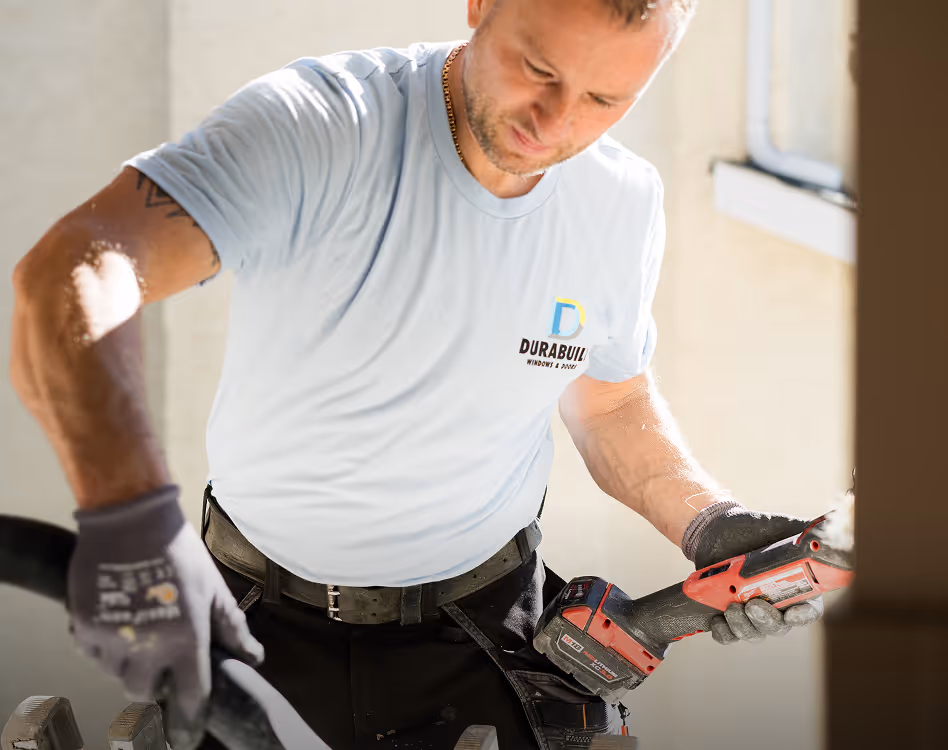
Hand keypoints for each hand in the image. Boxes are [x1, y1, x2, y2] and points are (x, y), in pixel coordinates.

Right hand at [67, 484, 263, 723]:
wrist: (131, 518)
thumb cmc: (179, 551)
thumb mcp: (214, 588)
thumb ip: (232, 628)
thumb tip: (254, 658)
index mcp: (186, 638)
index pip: (190, 696)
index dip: (190, 719)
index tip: (187, 734)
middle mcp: (147, 646)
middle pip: (144, 692)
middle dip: (153, 683)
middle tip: (159, 657)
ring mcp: (112, 638)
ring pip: (115, 674)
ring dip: (127, 663)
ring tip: (140, 627)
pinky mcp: (84, 626)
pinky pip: (93, 653)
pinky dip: (103, 646)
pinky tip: (118, 617)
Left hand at [682, 501, 824, 644]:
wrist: (714, 528)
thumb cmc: (751, 528)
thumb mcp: (780, 526)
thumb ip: (806, 530)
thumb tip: (830, 529)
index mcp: (795, 586)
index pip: (808, 610)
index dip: (804, 616)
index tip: (792, 613)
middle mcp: (775, 603)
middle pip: (779, 627)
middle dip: (767, 621)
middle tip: (753, 605)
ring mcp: (750, 611)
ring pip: (754, 633)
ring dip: (744, 626)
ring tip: (732, 608)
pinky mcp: (725, 614)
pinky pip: (728, 636)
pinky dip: (723, 633)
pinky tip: (718, 621)